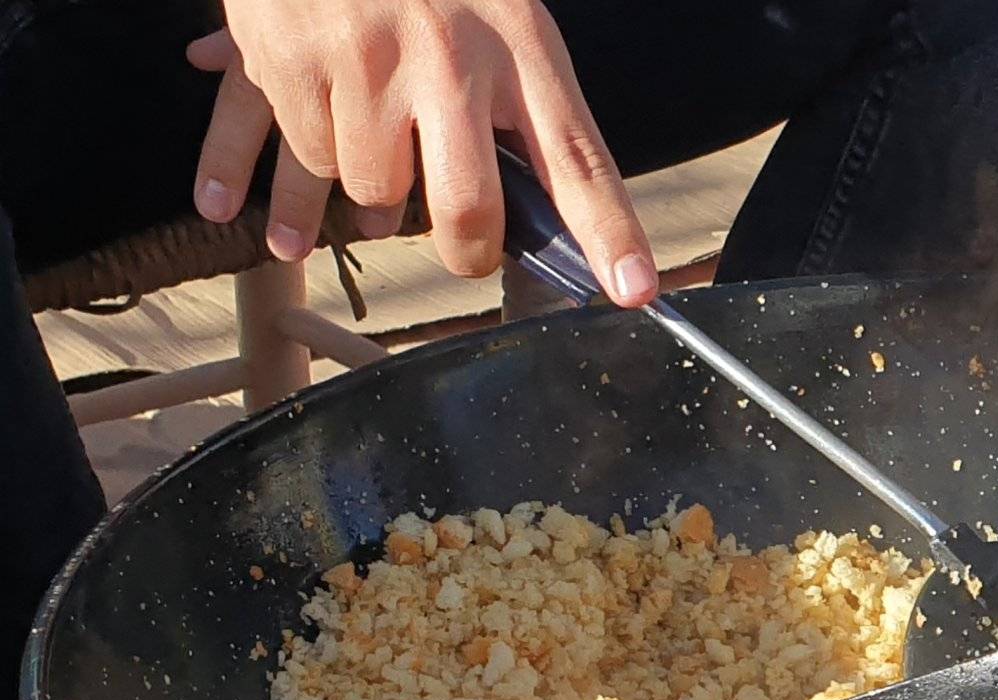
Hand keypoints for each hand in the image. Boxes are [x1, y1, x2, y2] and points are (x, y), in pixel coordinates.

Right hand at [187, 0, 657, 305]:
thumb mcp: (502, 14)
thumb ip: (522, 107)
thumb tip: (541, 214)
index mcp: (518, 44)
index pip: (577, 158)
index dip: (610, 233)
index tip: (633, 289)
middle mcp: (446, 59)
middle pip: (467, 209)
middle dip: (467, 253)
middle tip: (464, 252)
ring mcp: (362, 62)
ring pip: (372, 195)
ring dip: (371, 194)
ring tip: (374, 150)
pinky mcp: (285, 61)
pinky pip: (295, 162)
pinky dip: (282, 190)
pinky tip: (279, 210)